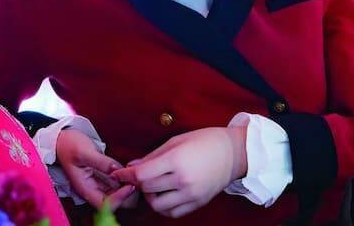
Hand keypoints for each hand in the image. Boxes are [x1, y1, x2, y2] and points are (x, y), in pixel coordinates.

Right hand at [56, 128, 138, 209]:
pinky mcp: (101, 176)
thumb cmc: (69, 145)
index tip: (130, 186)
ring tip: (134, 174)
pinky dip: (123, 178)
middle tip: (136, 180)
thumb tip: (117, 170)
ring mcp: (97, 183)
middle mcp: (91, 189)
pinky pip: (115, 182)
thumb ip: (101, 162)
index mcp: (85, 188)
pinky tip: (129, 170)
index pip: (105, 204)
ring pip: (115, 192)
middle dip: (125, 193)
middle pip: (112, 201)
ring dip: (126, 186)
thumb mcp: (84, 152)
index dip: (119, 198)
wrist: (61, 139)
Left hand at [111, 126, 246, 218]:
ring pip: (158, 205)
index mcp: (176, 160)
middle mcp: (183, 180)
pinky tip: (165, 195)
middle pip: (147, 189)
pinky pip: (173, 213)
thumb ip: (153, 155)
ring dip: (150, 196)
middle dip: (137, 183)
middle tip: (138, 176)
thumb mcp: (177, 141)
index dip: (126, 175)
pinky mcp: (198, 203)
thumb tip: (131, 165)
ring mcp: (191, 194)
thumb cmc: (206, 140)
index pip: (142, 174)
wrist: (235, 153)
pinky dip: (164, 207)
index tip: (118, 174)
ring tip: (154, 185)